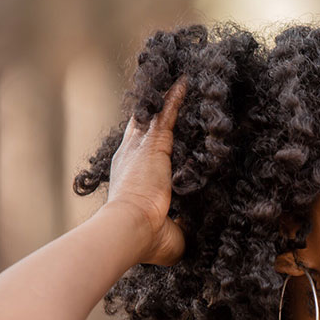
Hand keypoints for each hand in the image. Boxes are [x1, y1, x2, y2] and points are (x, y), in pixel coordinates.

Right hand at [105, 76, 188, 265]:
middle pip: (143, 128)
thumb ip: (179, 227)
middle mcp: (130, 158)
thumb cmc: (145, 240)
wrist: (129, 229)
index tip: (155, 135)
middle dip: (153, 113)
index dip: (147, 143)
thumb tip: (190, 227)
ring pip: (154, 116)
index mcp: (130, 179)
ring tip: (179, 79)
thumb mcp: (169, 234)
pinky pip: (167, 114)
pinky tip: (186, 80)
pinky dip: (176, 97)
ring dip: (165, 99)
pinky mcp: (153, 144)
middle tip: (163, 94)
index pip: (140, 154)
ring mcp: (140, 149)